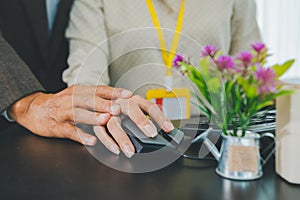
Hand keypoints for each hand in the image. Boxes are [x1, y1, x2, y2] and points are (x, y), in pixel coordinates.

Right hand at [8, 85, 131, 145]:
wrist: (35, 110)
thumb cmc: (63, 104)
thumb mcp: (79, 97)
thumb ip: (97, 99)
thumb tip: (121, 103)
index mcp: (80, 91)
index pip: (99, 89)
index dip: (114, 92)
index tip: (128, 95)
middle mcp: (72, 99)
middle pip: (89, 100)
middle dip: (104, 104)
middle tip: (118, 109)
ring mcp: (64, 112)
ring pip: (78, 114)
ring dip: (92, 117)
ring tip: (104, 120)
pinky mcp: (58, 126)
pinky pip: (70, 131)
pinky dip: (81, 136)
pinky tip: (91, 141)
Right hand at [93, 95, 173, 157]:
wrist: (98, 103)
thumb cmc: (123, 112)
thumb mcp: (136, 112)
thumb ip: (149, 120)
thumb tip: (165, 132)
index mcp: (134, 100)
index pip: (149, 106)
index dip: (160, 117)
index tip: (169, 128)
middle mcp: (121, 103)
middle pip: (131, 108)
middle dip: (141, 121)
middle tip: (151, 134)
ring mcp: (108, 112)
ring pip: (114, 123)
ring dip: (122, 138)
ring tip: (130, 151)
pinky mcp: (97, 122)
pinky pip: (100, 131)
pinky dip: (107, 141)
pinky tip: (115, 150)